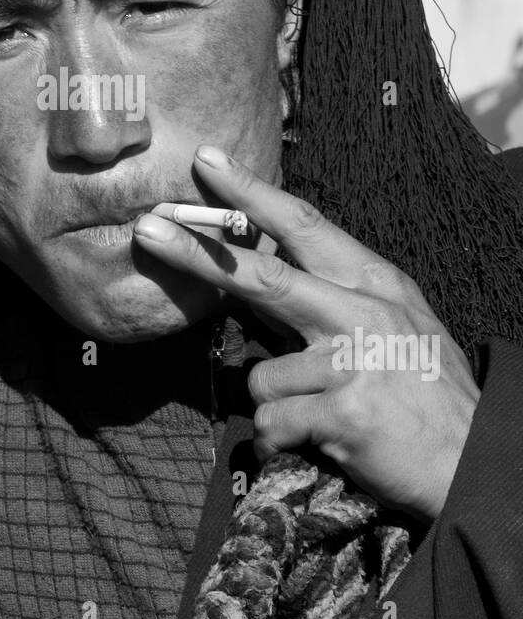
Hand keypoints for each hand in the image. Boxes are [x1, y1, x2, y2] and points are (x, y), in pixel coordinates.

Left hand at [133, 145, 479, 521]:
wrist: (472, 457)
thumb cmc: (423, 388)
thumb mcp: (392, 324)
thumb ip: (328, 297)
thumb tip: (254, 278)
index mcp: (373, 283)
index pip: (304, 225)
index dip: (251, 191)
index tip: (207, 162)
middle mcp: (361, 313)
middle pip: (263, 277)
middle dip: (198, 252)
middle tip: (147, 227)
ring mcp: (352, 362)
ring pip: (262, 375)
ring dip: (277, 402)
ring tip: (323, 415)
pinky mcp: (343, 413)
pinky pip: (273, 422)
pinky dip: (282, 440)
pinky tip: (319, 443)